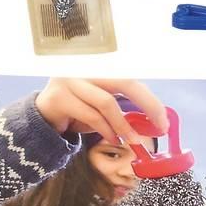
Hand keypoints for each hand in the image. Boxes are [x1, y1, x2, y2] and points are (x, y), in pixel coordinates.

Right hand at [34, 78, 166, 144]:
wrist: (42, 117)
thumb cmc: (78, 109)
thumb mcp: (102, 105)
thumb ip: (123, 105)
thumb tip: (154, 118)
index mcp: (98, 65)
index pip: (130, 77)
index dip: (149, 98)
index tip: (163, 118)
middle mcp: (83, 66)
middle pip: (123, 81)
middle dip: (146, 104)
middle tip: (159, 126)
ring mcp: (69, 80)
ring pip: (106, 102)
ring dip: (123, 125)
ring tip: (132, 140)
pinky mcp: (59, 97)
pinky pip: (90, 115)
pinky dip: (106, 130)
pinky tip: (112, 139)